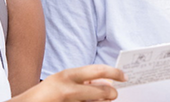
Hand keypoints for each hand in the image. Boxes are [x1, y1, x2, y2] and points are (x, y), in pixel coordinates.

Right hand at [11, 64, 125, 101]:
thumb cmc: (45, 94)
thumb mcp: (62, 82)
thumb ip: (81, 81)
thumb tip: (104, 83)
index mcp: (68, 75)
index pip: (98, 71)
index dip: (114, 73)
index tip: (123, 76)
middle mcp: (69, 89)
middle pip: (103, 92)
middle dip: (111, 94)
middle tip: (113, 95)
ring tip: (94, 100)